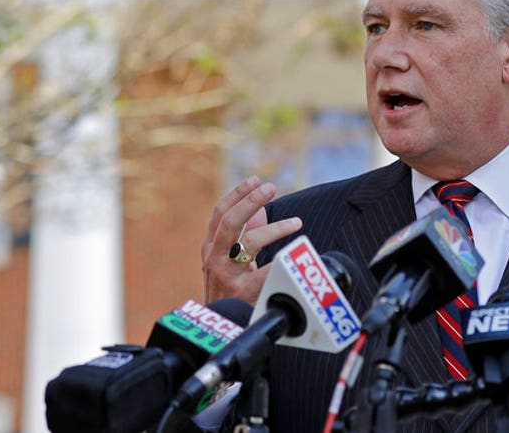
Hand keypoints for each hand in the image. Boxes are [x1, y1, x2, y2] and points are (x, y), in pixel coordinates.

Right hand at [202, 176, 301, 304]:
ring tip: (296, 222)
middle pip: (230, 220)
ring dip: (275, 228)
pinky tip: (298, 254)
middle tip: (271, 188)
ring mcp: (226, 273)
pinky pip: (266, 270)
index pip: (221, 212)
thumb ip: (243, 235)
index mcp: (211, 246)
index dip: (238, 194)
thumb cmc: (228, 290)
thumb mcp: (230, 260)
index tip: (256, 180)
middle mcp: (214, 256)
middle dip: (250, 200)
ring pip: (250, 242)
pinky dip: (283, 260)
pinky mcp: (242, 290)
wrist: (220, 328)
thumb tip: (260, 210)